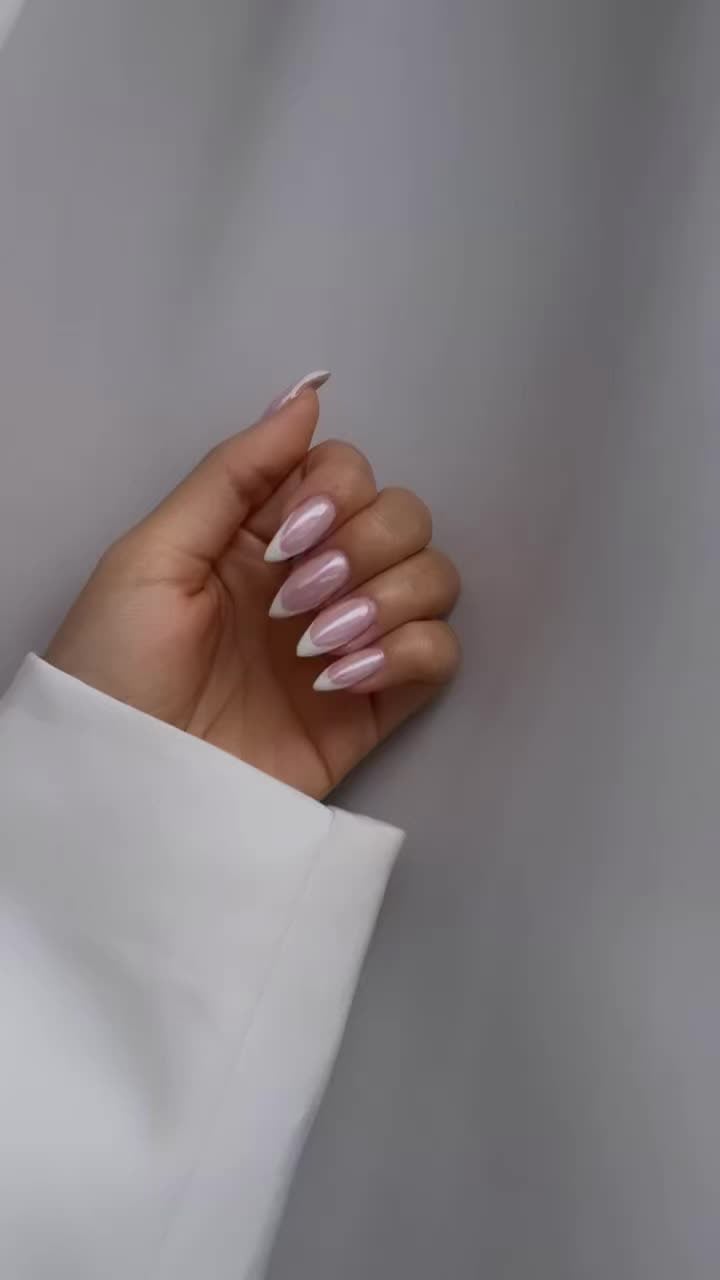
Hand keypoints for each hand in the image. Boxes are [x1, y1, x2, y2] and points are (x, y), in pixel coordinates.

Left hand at [46, 375, 460, 798]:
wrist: (126, 788)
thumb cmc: (118, 666)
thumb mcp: (155, 555)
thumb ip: (234, 473)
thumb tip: (309, 393)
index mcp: (262, 534)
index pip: (347, 472)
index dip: (336, 493)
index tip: (287, 538)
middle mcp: (318, 577)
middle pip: (404, 518)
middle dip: (363, 549)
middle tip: (295, 601)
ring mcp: (352, 640)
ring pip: (434, 579)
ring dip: (386, 600)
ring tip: (315, 647)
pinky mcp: (376, 705)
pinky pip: (440, 655)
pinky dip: (408, 653)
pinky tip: (341, 679)